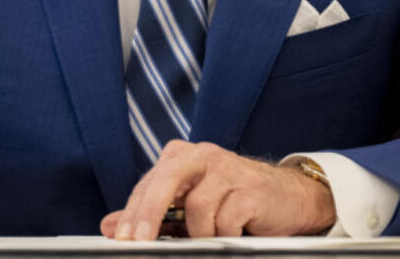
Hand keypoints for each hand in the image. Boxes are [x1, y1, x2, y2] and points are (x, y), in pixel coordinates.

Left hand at [100, 140, 334, 239]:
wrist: (289, 197)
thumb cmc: (234, 200)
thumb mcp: (188, 206)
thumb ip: (152, 214)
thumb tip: (110, 225)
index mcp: (182, 157)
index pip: (148, 184)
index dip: (131, 213)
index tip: (120, 238)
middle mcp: (202, 156)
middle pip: (166, 179)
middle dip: (148, 214)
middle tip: (138, 242)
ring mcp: (228, 169)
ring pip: (197, 207)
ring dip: (199, 234)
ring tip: (209, 238)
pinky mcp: (251, 189)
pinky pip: (226, 220)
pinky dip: (223, 235)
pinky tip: (232, 233)